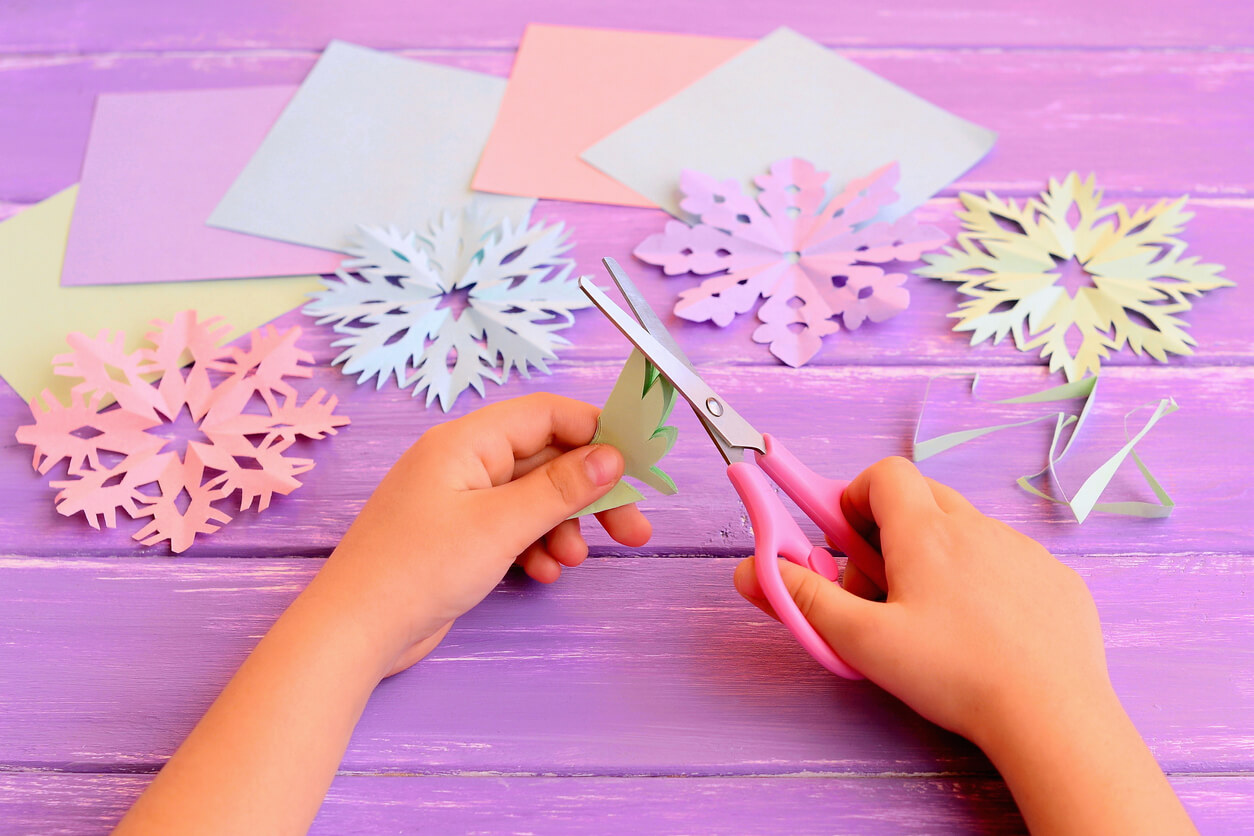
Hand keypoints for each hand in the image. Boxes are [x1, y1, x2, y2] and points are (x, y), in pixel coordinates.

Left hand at [316, 393, 650, 676]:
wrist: (353, 633)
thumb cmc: (417, 570)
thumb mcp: (500, 526)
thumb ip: (560, 489)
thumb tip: (612, 457)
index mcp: (466, 441)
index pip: (547, 414)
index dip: (598, 433)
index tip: (639, 465)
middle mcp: (463, 462)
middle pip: (547, 459)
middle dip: (589, 493)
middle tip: (633, 528)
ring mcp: (459, 501)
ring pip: (533, 498)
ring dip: (563, 525)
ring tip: (574, 560)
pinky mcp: (457, 537)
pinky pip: (511, 528)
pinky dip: (535, 545)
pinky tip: (543, 573)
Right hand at [732, 456, 1195, 833]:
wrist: (1052, 713)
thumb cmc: (953, 674)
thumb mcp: (862, 641)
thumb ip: (803, 599)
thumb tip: (752, 569)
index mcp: (925, 531)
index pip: (884, 475)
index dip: (856, 498)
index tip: (845, 541)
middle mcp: (976, 527)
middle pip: (923, 497)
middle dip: (892, 529)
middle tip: (880, 586)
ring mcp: (1022, 550)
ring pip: (966, 531)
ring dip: (939, 556)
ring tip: (933, 619)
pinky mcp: (1056, 579)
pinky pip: (1008, 562)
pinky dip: (985, 581)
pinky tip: (985, 634)